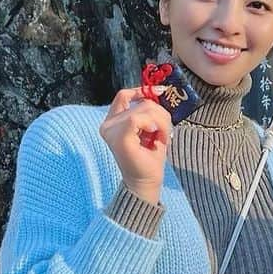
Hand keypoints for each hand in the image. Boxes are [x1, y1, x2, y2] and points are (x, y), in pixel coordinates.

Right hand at [99, 88, 171, 205]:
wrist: (145, 182)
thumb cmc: (148, 158)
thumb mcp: (150, 128)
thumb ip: (148, 112)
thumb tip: (156, 92)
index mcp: (112, 122)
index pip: (123, 96)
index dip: (141, 91)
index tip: (159, 92)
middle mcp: (108, 125)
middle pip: (141, 103)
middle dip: (160, 115)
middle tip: (165, 133)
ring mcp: (111, 131)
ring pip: (143, 109)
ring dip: (161, 122)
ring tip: (161, 138)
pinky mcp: (119, 138)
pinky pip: (137, 118)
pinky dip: (152, 124)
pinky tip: (155, 135)